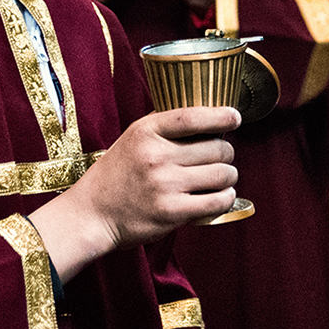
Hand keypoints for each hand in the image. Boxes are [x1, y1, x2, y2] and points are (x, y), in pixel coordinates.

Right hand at [29, 106, 240, 280]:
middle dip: (227, 152)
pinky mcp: (171, 213)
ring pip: (222, 174)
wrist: (93, 213)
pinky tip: (221, 196)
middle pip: (217, 148)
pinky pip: (216, 202)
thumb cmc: (117, 173)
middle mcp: (156, 156)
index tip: (235, 118)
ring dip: (229, 176)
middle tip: (222, 157)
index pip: (194, 117)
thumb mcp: (134, 138)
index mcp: (147, 132)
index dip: (221, 116)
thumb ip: (166, 127)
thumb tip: (209, 118)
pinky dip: (225, 198)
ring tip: (223, 177)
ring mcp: (164, 185)